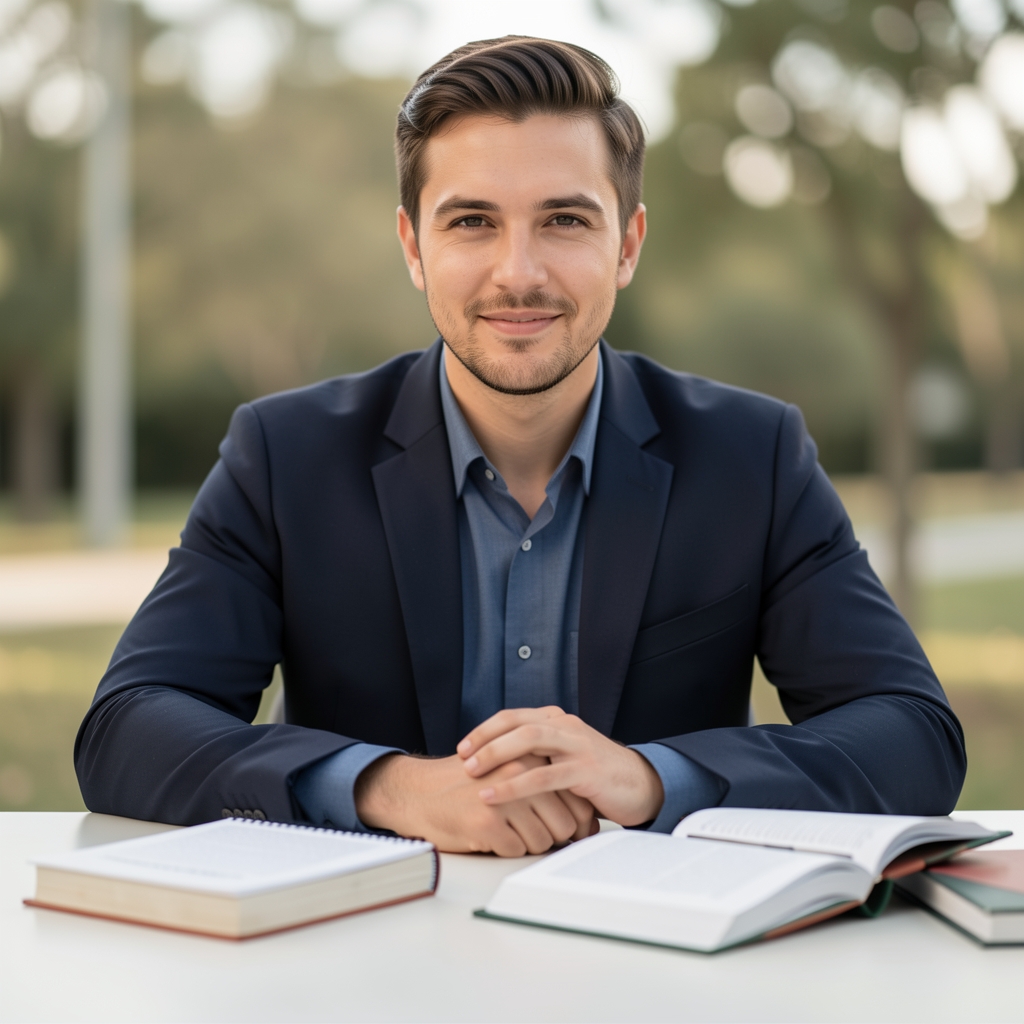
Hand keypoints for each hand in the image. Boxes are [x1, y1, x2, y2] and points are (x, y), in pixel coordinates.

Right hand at [354, 751, 596, 855]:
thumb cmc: (470, 786)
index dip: (575, 821)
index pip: (575, 799)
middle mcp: (520, 772)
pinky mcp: (487, 822)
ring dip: (529, 844)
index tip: (568, 829)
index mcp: (530, 756)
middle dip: (554, 837)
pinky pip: (516, 851)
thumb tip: (585, 820)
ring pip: (543, 841)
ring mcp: (504, 797)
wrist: (420, 793)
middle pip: (564, 824)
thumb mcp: (509, 769)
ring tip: (509, 831)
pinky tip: (491, 834)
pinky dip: (506, 849)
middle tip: (534, 833)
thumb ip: (544, 784)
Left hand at [457, 707, 663, 826]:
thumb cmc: (597, 775)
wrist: (641, 785)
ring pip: (529, 741)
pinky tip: (495, 795)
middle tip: (463, 758)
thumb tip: (497, 761)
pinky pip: (544, 776)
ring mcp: (577, 746)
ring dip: (496, 756)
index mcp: (558, 720)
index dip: (485, 730)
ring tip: (472, 774)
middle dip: (485, 740)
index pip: (513, 716)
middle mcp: (566, 726)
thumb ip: (539, 753)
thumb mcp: (564, 757)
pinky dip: (515, 785)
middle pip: (517, 723)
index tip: (463, 747)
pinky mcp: (585, 770)